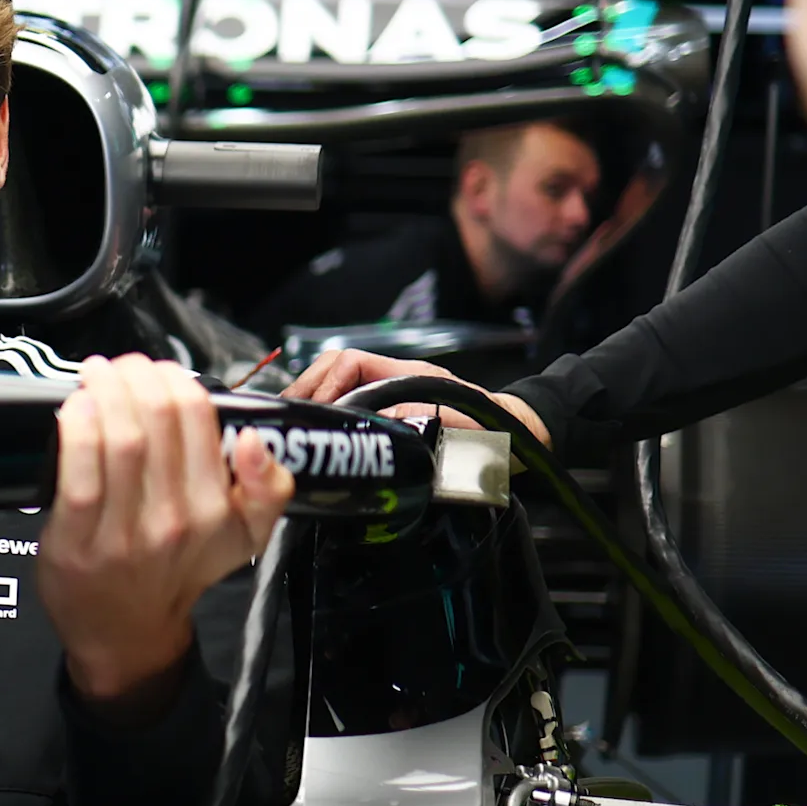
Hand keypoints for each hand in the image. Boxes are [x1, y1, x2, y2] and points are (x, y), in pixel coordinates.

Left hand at [42, 355, 295, 707]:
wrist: (127, 632)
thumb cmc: (177, 572)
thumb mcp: (246, 538)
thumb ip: (270, 489)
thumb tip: (255, 440)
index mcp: (216, 509)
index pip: (200, 418)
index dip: (175, 379)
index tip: (156, 372)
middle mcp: (175, 519)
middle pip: (159, 418)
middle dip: (137, 376)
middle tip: (121, 367)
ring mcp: (125, 532)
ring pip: (120, 438)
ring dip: (105, 391)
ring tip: (96, 374)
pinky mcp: (78, 541)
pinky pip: (79, 473)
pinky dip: (76, 429)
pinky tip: (74, 408)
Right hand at [280, 349, 548, 444]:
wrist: (520, 443)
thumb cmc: (494, 435)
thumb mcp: (457, 427)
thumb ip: (416, 418)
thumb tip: (372, 418)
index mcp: (408, 374)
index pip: (349, 362)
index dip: (324, 383)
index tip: (313, 412)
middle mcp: (396, 380)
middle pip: (335, 370)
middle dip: (307, 389)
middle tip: (287, 418)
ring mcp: (393, 396)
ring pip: (339, 387)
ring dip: (314, 403)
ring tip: (296, 427)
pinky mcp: (392, 415)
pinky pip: (351, 407)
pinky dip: (329, 417)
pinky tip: (319, 438)